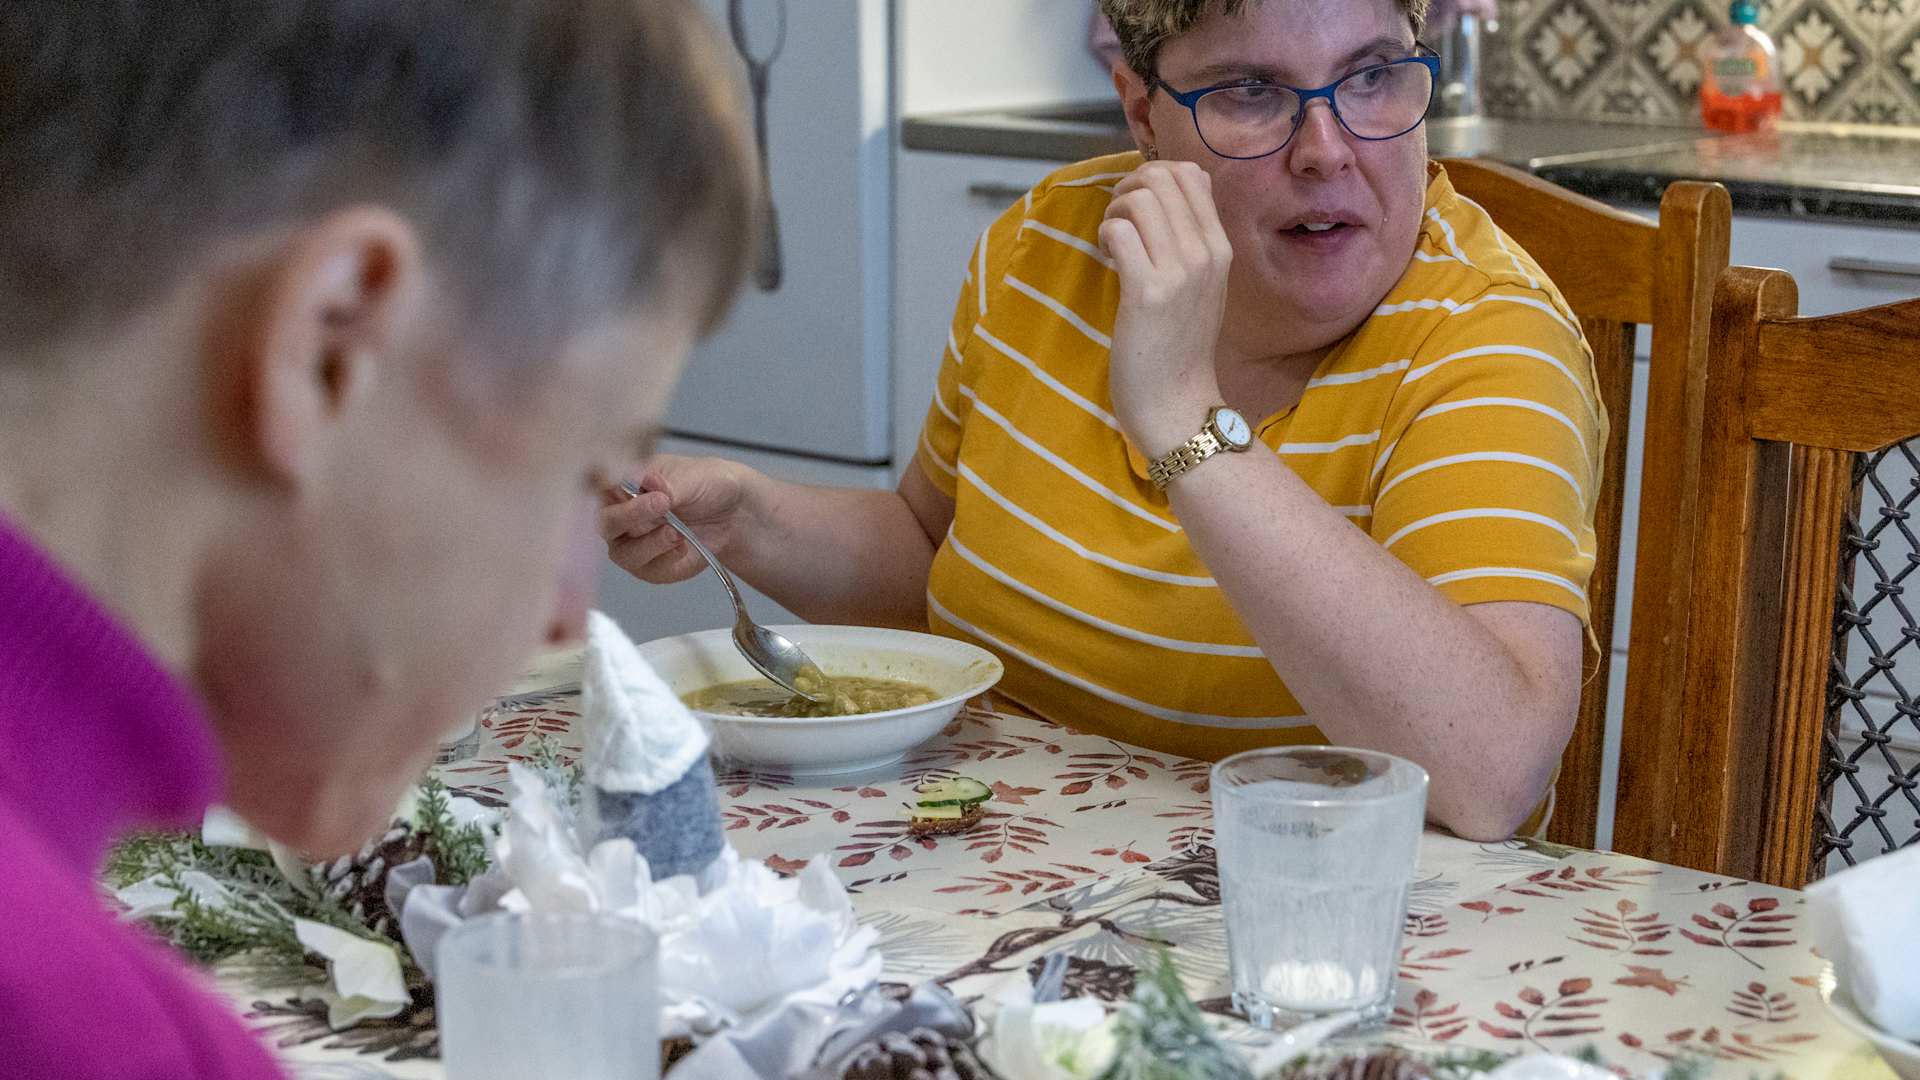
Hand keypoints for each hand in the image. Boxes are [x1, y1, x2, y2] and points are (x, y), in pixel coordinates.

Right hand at [598, 455, 756, 583]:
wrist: (732, 511)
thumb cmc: (706, 484)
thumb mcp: (693, 476)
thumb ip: (669, 483)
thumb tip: (650, 483)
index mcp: (623, 483)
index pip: (600, 484)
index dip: (609, 485)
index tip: (635, 485)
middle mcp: (620, 514)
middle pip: (605, 522)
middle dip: (630, 516)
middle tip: (661, 505)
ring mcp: (632, 543)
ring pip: (623, 553)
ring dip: (651, 543)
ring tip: (677, 532)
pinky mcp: (649, 566)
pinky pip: (648, 570)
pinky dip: (667, 559)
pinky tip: (684, 546)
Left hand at [1098, 160, 1232, 451]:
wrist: (1178, 404)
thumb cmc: (1179, 348)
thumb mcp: (1200, 287)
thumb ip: (1189, 243)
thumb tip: (1161, 196)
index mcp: (1221, 248)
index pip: (1192, 175)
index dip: (1153, 177)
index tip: (1136, 208)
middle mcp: (1206, 253)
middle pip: (1162, 178)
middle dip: (1128, 190)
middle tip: (1117, 223)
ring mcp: (1180, 272)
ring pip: (1140, 199)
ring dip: (1114, 212)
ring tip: (1112, 242)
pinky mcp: (1148, 293)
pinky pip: (1120, 232)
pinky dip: (1106, 236)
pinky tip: (1107, 260)